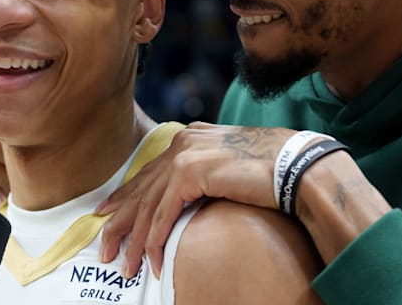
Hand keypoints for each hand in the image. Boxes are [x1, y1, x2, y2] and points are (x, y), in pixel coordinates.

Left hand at [95, 121, 296, 277]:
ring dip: (135, 241)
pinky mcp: (191, 172)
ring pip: (148, 205)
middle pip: (142, 188)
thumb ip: (205, 173)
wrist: (296, 165)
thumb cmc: (273, 169)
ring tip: (127, 266)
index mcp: (191, 136)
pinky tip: (151, 259)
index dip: (125, 196)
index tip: (105, 215)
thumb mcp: (229, 166)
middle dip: (119, 223)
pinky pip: (164, 213)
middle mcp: (183, 141)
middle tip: (105, 250)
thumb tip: (189, 195)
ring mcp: (186, 153)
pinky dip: (155, 239)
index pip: (150, 172)